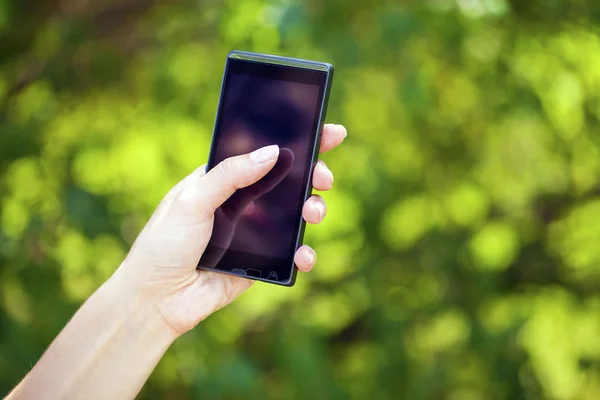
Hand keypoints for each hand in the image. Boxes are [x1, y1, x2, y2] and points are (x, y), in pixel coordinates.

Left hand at [115, 124, 346, 334]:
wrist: (155, 300)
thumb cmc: (164, 244)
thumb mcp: (193, 200)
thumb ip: (231, 175)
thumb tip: (273, 152)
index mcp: (222, 179)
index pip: (263, 153)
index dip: (296, 141)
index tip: (328, 133)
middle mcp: (240, 202)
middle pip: (288, 181)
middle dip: (313, 175)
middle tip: (323, 177)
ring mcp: (253, 232)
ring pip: (295, 215)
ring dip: (313, 209)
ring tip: (312, 214)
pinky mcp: (260, 262)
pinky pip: (291, 254)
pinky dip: (304, 253)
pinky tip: (303, 256)